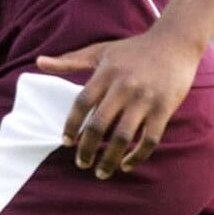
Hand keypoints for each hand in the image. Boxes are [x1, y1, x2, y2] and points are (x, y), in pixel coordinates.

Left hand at [36, 28, 200, 179]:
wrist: (174, 42)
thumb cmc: (133, 49)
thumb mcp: (100, 51)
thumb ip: (70, 61)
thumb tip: (39, 62)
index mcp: (106, 73)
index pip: (81, 103)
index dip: (71, 125)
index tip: (66, 142)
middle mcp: (124, 87)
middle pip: (99, 125)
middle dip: (87, 149)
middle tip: (81, 163)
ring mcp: (145, 99)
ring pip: (122, 137)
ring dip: (109, 160)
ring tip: (101, 172)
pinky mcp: (164, 108)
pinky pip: (149, 140)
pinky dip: (137, 157)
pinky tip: (126, 165)